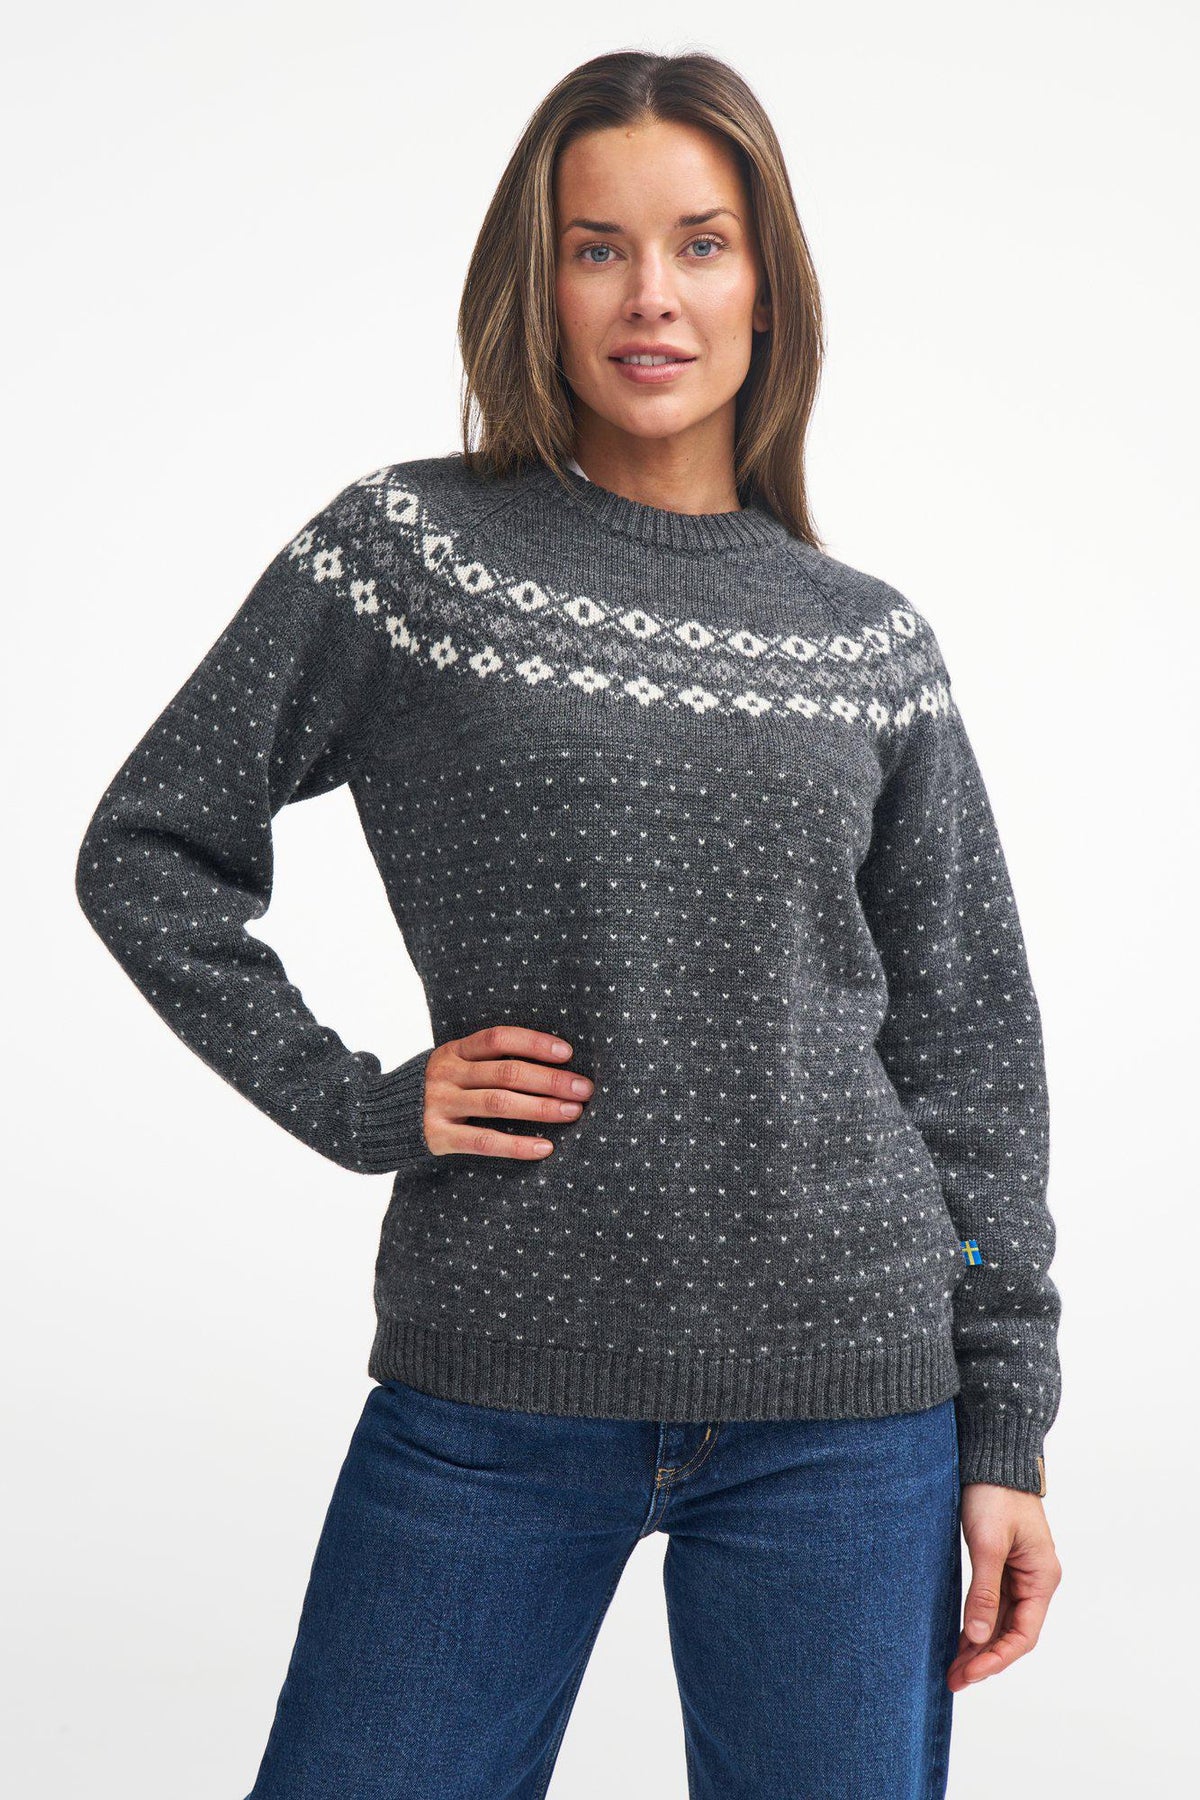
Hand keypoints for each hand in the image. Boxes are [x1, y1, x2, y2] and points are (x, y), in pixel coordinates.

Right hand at [421, 1025, 593, 1157]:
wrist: (377, 1119)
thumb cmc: (435, 1089)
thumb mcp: (452, 1065)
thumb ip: (486, 1061)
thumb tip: (552, 1062)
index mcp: (453, 1050)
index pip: (499, 1038)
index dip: (534, 1042)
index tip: (568, 1053)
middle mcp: (446, 1074)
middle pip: (507, 1072)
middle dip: (551, 1080)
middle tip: (584, 1089)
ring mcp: (440, 1105)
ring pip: (499, 1104)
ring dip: (541, 1108)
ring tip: (573, 1112)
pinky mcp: (438, 1136)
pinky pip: (484, 1141)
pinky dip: (517, 1145)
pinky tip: (545, 1148)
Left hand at [946, 1482, 1061, 1690]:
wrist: (993, 1455)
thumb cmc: (994, 1493)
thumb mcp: (988, 1543)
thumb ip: (985, 1591)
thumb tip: (979, 1636)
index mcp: (1041, 1577)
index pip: (1023, 1634)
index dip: (996, 1659)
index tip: (969, 1674)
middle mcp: (1035, 1580)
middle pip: (1012, 1632)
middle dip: (984, 1658)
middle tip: (953, 1679)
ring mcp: (1019, 1572)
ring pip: (1001, 1621)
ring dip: (979, 1644)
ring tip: (953, 1668)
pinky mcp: (1002, 1563)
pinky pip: (993, 1603)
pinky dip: (977, 1622)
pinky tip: (960, 1638)